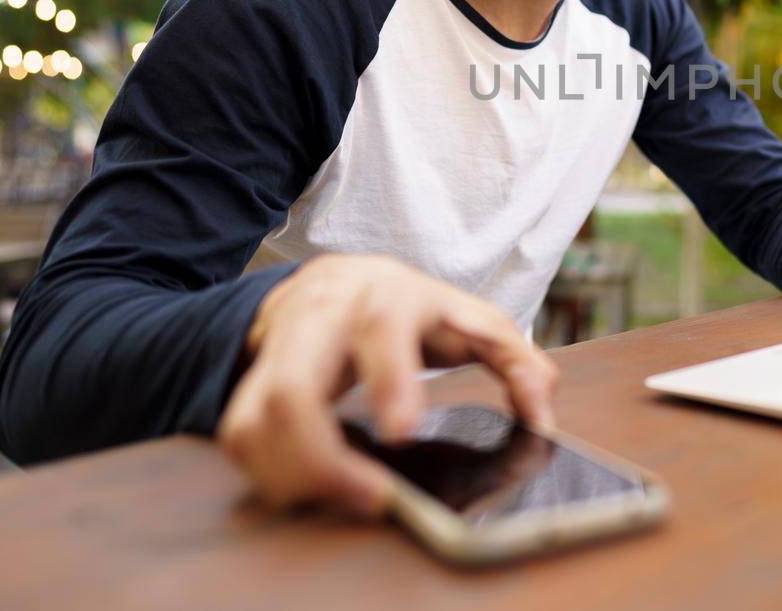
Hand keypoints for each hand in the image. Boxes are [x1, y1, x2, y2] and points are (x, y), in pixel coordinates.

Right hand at [217, 253, 558, 516]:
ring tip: (346, 500)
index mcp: (384, 297)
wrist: (339, 281)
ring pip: (254, 420)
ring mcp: (278, 350)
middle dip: (320, 455)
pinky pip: (239, 437)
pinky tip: (309, 487)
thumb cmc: (414, 309)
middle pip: (293, 387)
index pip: (381, 330)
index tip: (403, 430)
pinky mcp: (250, 381)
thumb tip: (542, 413)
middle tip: (372, 498)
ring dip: (293, 476)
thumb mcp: (474, 322)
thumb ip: (516, 361)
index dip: (391, 381)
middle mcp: (321, 319)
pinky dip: (269, 473)